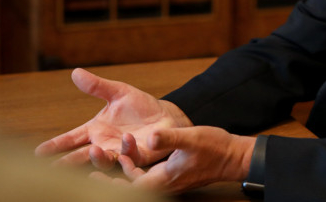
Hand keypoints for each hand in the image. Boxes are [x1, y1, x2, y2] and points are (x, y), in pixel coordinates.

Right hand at [34, 68, 192, 167]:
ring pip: (103, 161)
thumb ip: (97, 86)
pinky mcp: (138, 156)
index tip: (37, 152)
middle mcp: (104, 144)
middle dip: (66, 164)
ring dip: (97, 157)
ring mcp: (119, 152)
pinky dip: (126, 151)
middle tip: (51, 169)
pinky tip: (126, 140)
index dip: (55, 145)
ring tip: (94, 150)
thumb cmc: (140, 106)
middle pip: (80, 157)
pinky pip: (130, 158)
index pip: (71, 139)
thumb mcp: (118, 92)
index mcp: (96, 129)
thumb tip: (75, 72)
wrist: (166, 116)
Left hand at [100, 127, 255, 194]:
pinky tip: (132, 157)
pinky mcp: (174, 174)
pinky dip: (136, 169)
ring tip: (108, 160)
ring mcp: (170, 179)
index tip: (94, 174)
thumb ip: (169, 138)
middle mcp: (165, 182)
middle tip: (92, 172)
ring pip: (140, 181)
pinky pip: (149, 176)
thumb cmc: (215, 148)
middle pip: (132, 187)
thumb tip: (149, 138)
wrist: (233, 156)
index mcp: (165, 177)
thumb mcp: (191, 138)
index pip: (132, 187)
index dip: (113, 184)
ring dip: (124, 173)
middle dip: (112, 182)